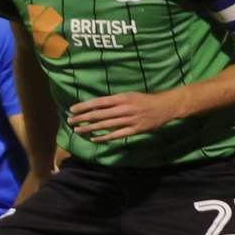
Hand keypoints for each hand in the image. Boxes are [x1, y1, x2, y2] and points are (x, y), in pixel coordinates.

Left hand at [66, 90, 185, 142]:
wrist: (164, 107)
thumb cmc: (144, 99)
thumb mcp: (128, 95)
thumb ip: (113, 101)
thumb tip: (95, 105)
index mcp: (121, 98)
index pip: (98, 102)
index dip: (84, 106)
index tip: (72, 109)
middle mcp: (123, 108)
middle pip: (98, 114)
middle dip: (82, 118)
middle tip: (70, 121)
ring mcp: (129, 120)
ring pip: (105, 125)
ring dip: (89, 128)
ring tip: (77, 130)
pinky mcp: (134, 130)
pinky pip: (116, 135)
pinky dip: (104, 137)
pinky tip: (94, 138)